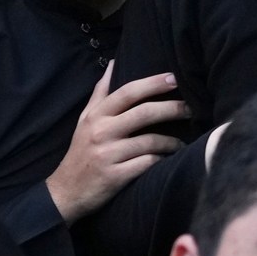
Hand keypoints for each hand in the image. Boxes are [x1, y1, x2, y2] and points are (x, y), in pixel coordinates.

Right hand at [46, 67, 186, 221]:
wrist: (66, 192)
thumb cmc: (80, 152)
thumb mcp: (85, 120)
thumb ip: (100, 92)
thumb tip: (114, 63)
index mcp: (96, 116)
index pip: (127, 92)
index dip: (153, 83)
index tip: (174, 79)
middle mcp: (101, 132)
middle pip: (143, 113)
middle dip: (172, 109)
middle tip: (190, 109)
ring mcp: (108, 155)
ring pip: (150, 141)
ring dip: (171, 141)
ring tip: (180, 143)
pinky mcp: (115, 177)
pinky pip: (147, 163)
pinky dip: (161, 160)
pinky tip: (168, 159)